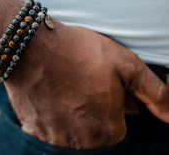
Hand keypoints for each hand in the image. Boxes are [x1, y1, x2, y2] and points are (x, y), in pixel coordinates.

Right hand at [5, 23, 168, 149]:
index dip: (110, 98)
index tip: (98, 80)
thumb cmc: (80, 52)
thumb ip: (154, 93)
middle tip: (80, 78)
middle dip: (91, 106)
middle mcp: (80, 140)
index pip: (118, 123)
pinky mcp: (34, 126)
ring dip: (70, 108)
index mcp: (107, 129)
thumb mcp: (125, 64)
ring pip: (71, 126)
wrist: (33, 46)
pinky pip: (50, 122)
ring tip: (64, 81)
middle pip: (94, 127)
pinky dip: (51, 109)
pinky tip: (48, 88)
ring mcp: (54, 135)